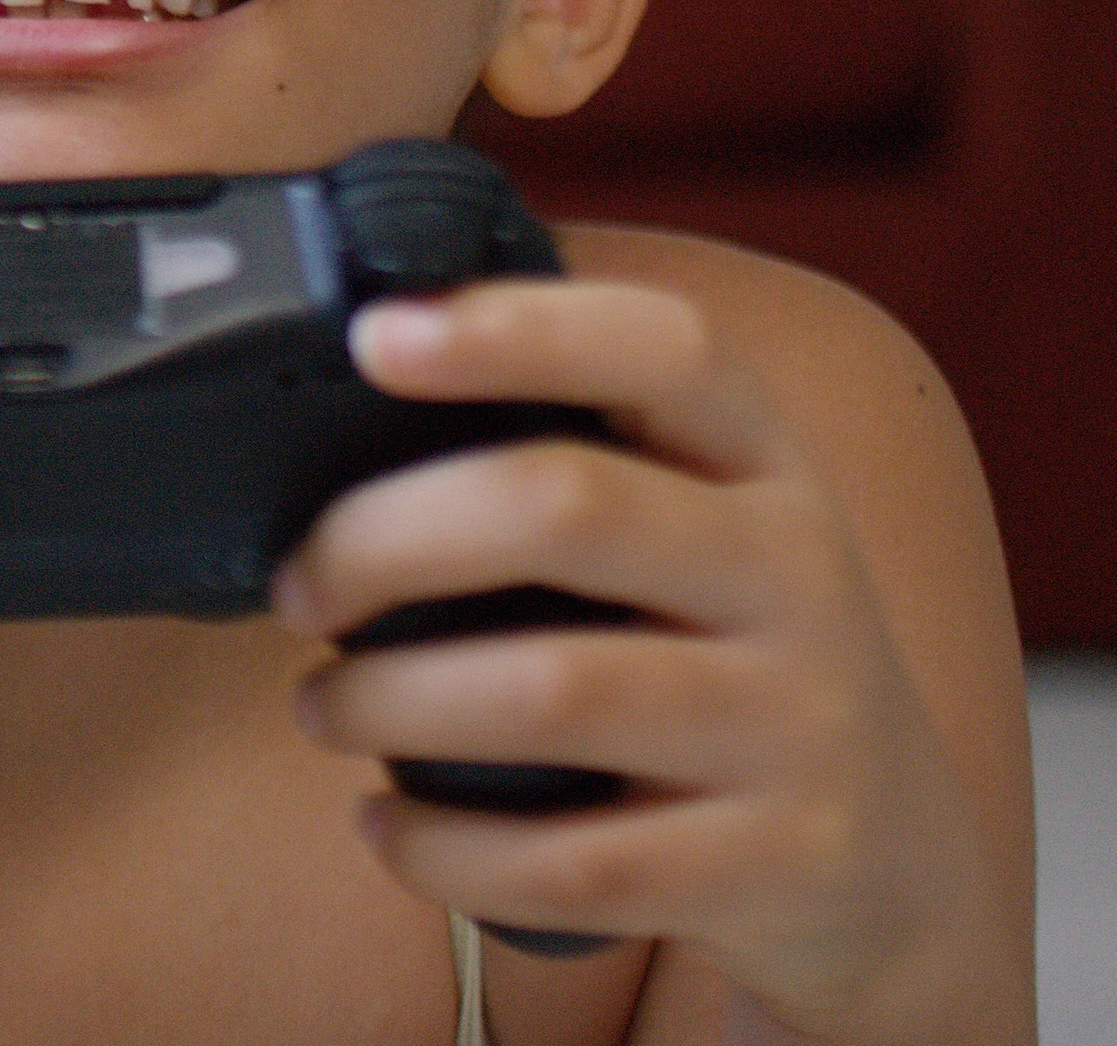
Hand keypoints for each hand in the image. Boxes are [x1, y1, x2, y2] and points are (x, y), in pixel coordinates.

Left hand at [276, 279, 1019, 1041]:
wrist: (895, 867)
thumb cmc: (730, 660)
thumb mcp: (703, 529)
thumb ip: (569, 456)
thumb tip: (344, 405)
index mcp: (762, 464)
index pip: (661, 349)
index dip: (514, 328)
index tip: (373, 336)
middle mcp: (794, 575)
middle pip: (564, 507)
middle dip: (384, 538)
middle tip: (300, 585)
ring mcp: (795, 725)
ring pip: (551, 691)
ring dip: (387, 700)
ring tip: (322, 705)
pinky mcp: (776, 864)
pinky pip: (571, 860)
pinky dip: (440, 844)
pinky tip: (385, 822)